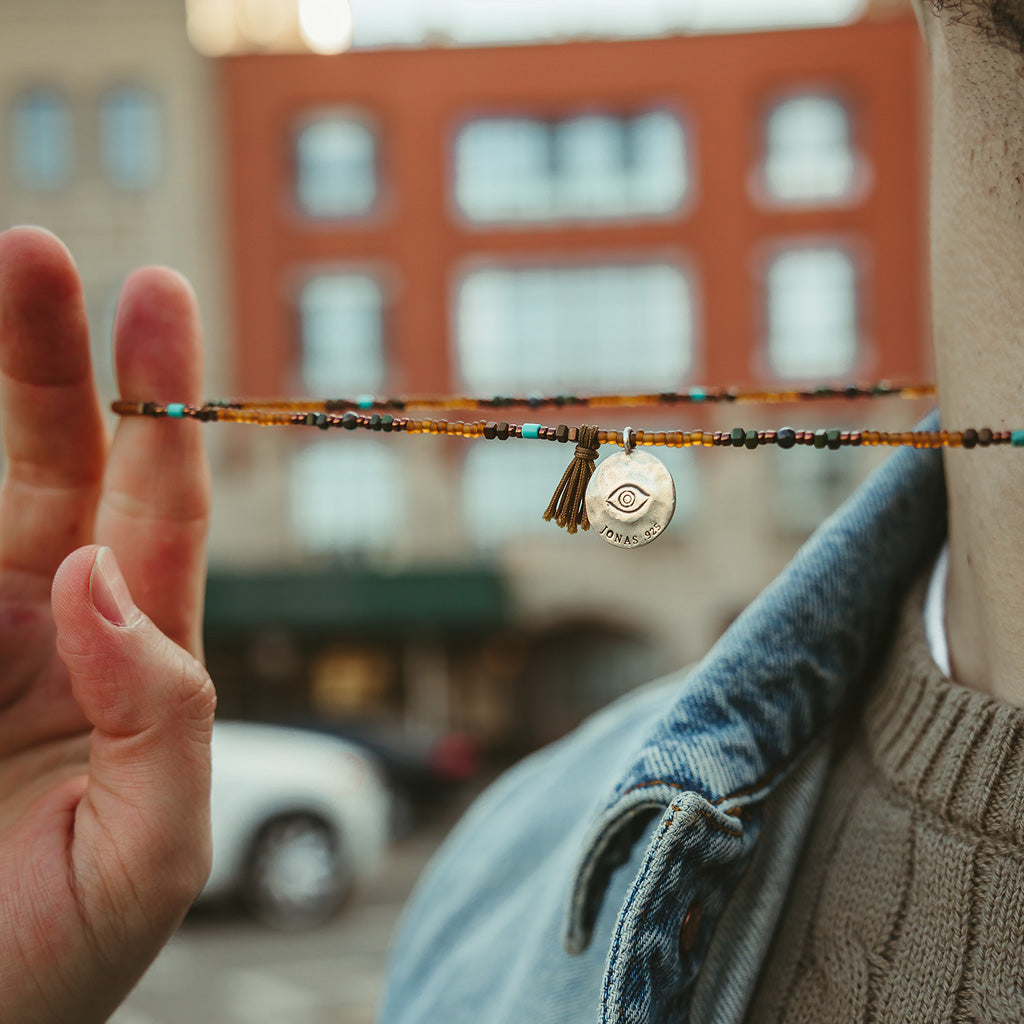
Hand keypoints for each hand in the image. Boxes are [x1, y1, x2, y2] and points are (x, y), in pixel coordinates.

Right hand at [0, 227, 214, 1021]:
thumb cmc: (52, 961)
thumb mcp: (147, 852)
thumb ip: (164, 713)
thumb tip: (96, 573)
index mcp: (129, 657)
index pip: (156, 508)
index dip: (163, 404)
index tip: (154, 296)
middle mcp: (41, 623)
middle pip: (55, 461)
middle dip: (48, 358)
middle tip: (32, 249)